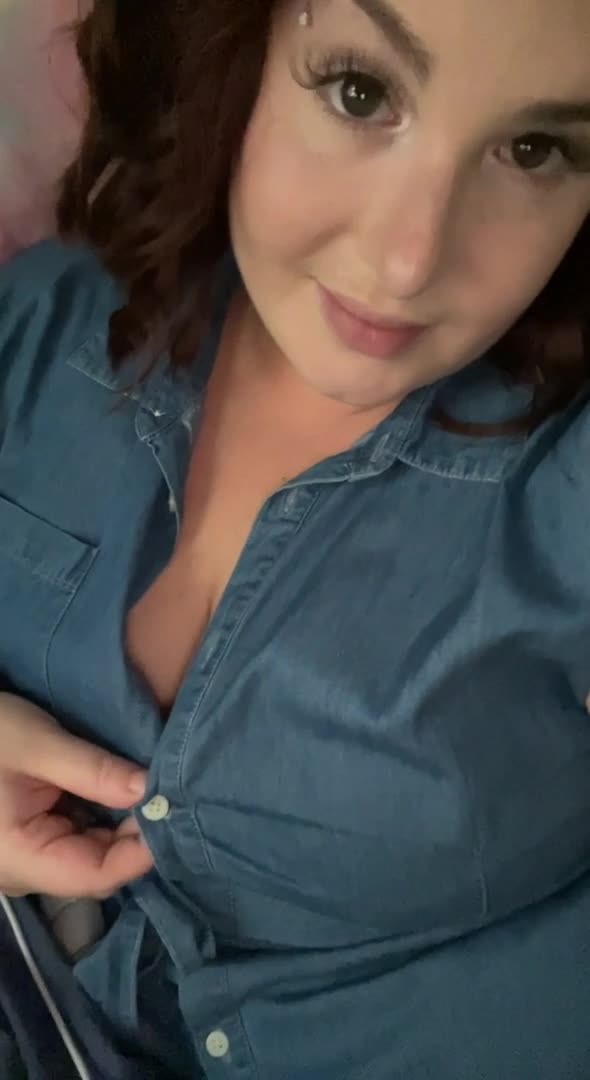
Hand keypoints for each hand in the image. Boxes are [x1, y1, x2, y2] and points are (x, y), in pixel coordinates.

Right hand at [0, 693, 153, 897]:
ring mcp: (26, 859)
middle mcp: (23, 872)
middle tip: (168, 789)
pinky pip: (76, 840)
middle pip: (98, 869)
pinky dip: (102, 817)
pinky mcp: (30, 841)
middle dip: (136, 834)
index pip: (97, 876)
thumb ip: (95, 771)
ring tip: (150, 786)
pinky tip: (121, 788)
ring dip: (121, 824)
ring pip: (91, 855)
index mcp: (19, 859)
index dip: (142, 850)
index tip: (172, 808)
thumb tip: (152, 790)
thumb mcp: (37, 743)